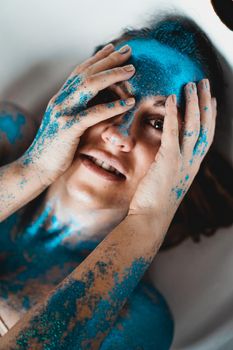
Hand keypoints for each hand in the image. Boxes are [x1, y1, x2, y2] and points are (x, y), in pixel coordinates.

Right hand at [21, 43, 135, 184]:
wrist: (38, 166)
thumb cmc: (56, 148)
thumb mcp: (66, 124)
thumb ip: (78, 111)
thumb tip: (96, 104)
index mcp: (61, 98)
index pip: (80, 71)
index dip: (98, 59)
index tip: (114, 49)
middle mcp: (61, 100)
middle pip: (87, 72)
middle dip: (109, 60)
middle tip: (128, 51)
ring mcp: (63, 112)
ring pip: (89, 85)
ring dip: (112, 75)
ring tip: (132, 70)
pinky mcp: (68, 128)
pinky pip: (93, 113)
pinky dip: (112, 107)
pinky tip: (129, 103)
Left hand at [128, 79, 216, 228]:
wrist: (150, 220)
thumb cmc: (154, 203)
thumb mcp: (168, 181)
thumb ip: (170, 166)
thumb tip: (164, 156)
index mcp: (192, 166)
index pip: (206, 137)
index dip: (210, 117)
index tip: (210, 101)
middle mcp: (192, 162)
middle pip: (205, 127)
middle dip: (206, 103)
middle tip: (204, 84)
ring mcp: (183, 161)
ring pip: (194, 126)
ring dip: (193, 103)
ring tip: (191, 84)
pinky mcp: (168, 161)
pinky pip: (174, 132)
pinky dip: (174, 114)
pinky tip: (172, 98)